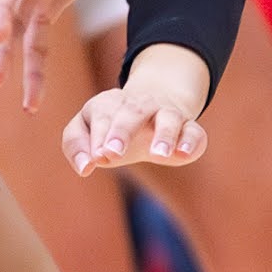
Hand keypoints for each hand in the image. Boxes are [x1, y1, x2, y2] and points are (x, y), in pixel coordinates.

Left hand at [65, 44, 214, 175]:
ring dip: (163, 134)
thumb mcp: (89, 134)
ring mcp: (167, 113)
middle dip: (121, 130)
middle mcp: (140, 105)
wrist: (157, 106)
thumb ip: (77, 147)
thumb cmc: (114, 127)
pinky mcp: (188, 127)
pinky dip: (190, 141)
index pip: (100, 115)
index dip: (97, 136)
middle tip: (112, 153)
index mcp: (110, 104)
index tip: (96, 157)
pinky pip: (194, 131)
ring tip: (157, 154)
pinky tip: (182, 154)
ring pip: (168, 118)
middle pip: (132, 111)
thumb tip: (85, 167)